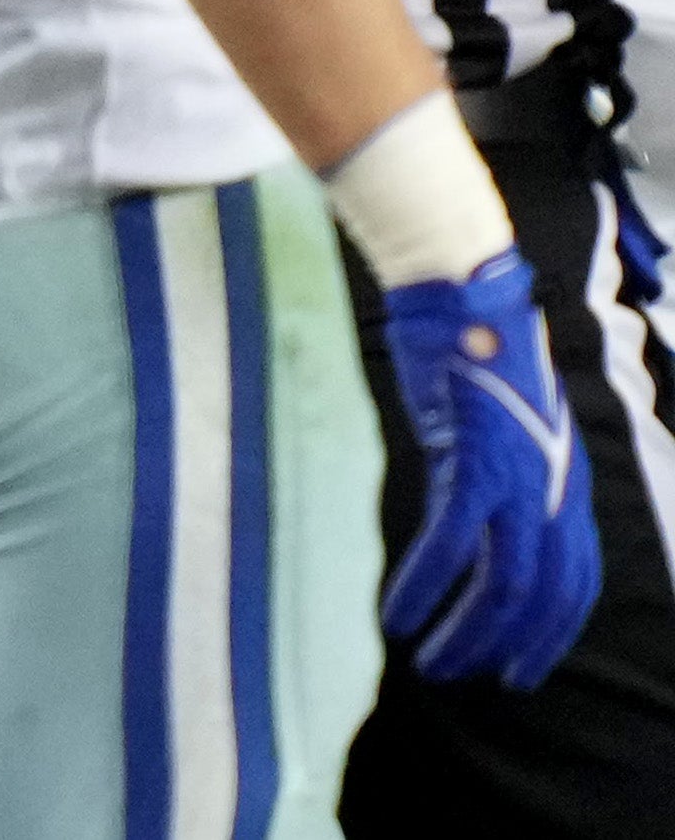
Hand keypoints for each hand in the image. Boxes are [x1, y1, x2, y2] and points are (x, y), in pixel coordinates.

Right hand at [381, 250, 602, 686]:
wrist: (462, 294)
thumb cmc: (473, 349)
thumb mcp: (508, 422)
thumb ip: (506, 471)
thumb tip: (481, 513)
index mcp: (566, 481)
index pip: (575, 579)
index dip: (553, 631)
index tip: (519, 664)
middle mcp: (553, 487)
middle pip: (545, 593)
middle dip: (514, 646)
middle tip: (477, 677)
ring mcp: (516, 477)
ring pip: (504, 583)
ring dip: (468, 632)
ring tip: (434, 663)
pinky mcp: (473, 463)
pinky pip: (450, 544)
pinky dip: (424, 586)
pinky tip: (396, 615)